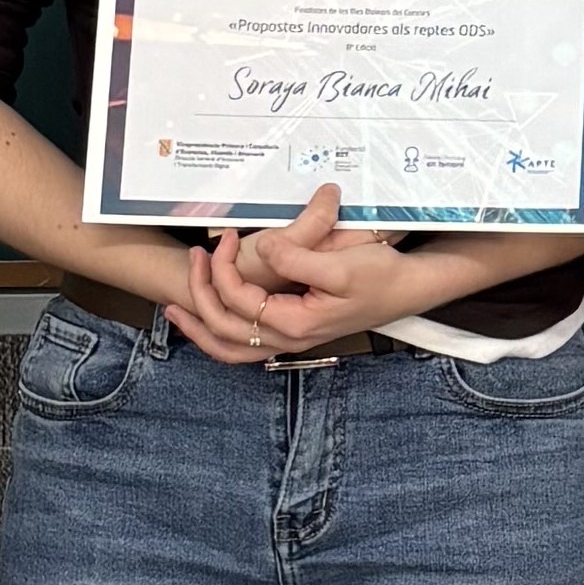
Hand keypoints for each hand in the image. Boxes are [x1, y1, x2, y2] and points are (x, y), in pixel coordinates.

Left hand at [157, 187, 427, 364]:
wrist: (407, 288)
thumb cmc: (380, 275)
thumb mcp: (339, 264)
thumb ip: (296, 257)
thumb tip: (264, 247)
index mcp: (296, 324)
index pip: (239, 300)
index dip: (225, 267)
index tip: (229, 236)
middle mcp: (289, 338)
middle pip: (224, 329)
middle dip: (200, 293)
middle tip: (197, 257)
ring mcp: (291, 339)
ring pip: (230, 348)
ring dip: (200, 329)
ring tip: (175, 309)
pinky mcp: (294, 331)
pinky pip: (246, 346)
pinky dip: (221, 336)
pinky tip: (212, 318)